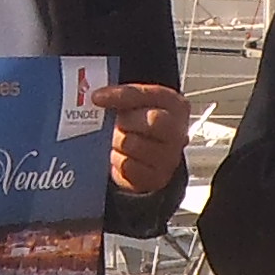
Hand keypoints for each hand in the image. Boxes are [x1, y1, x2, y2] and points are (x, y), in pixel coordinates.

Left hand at [99, 81, 191, 198]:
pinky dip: (118, 161)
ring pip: (134, 145)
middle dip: (125, 122)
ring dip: (117, 143)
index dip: (119, 96)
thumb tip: (98, 97)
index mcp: (175, 105)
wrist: (150, 153)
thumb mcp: (137, 102)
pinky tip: (119, 156)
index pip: (145, 96)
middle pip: (151, 121)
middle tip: (115, 125)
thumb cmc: (142, 122)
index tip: (97, 97)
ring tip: (117, 141)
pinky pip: (129, 168)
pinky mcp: (157, 178)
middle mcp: (177, 132)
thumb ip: (122, 96)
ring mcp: (170, 158)